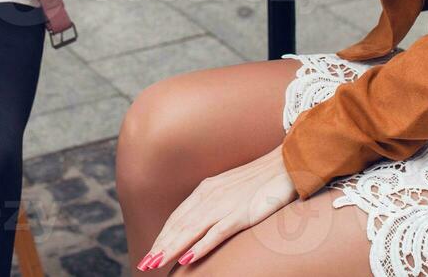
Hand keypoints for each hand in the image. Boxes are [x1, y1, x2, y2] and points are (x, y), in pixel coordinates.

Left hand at [137, 146, 297, 270]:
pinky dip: (200, 246)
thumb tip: (201, 219)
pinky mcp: (240, 214)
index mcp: (206, 190)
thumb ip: (214, 201)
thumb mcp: (230, 188)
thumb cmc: (260, 179)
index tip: (151, 252)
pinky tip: (188, 258)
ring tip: (156, 262)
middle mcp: (210, 196)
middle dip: (160, 246)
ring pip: (191, 230)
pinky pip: (216, 233)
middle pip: (179, 226)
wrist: (284, 164)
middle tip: (144, 264)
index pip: (177, 217)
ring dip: (171, 248)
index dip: (162, 236)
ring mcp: (224, 205)